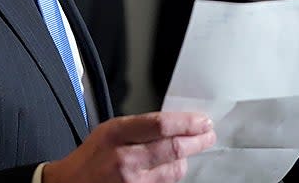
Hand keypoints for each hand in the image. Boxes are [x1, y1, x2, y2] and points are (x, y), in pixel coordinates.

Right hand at [43, 111, 215, 182]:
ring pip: (175, 170)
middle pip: (173, 149)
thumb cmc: (90, 158)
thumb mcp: (108, 131)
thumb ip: (138, 127)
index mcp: (115, 133)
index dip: (187, 123)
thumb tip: (174, 124)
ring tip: (185, 151)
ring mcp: (132, 181)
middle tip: (207, 135)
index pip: (160, 125)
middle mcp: (125, 158)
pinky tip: (168, 167)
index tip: (202, 121)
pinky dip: (171, 174)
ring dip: (184, 160)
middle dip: (197, 141)